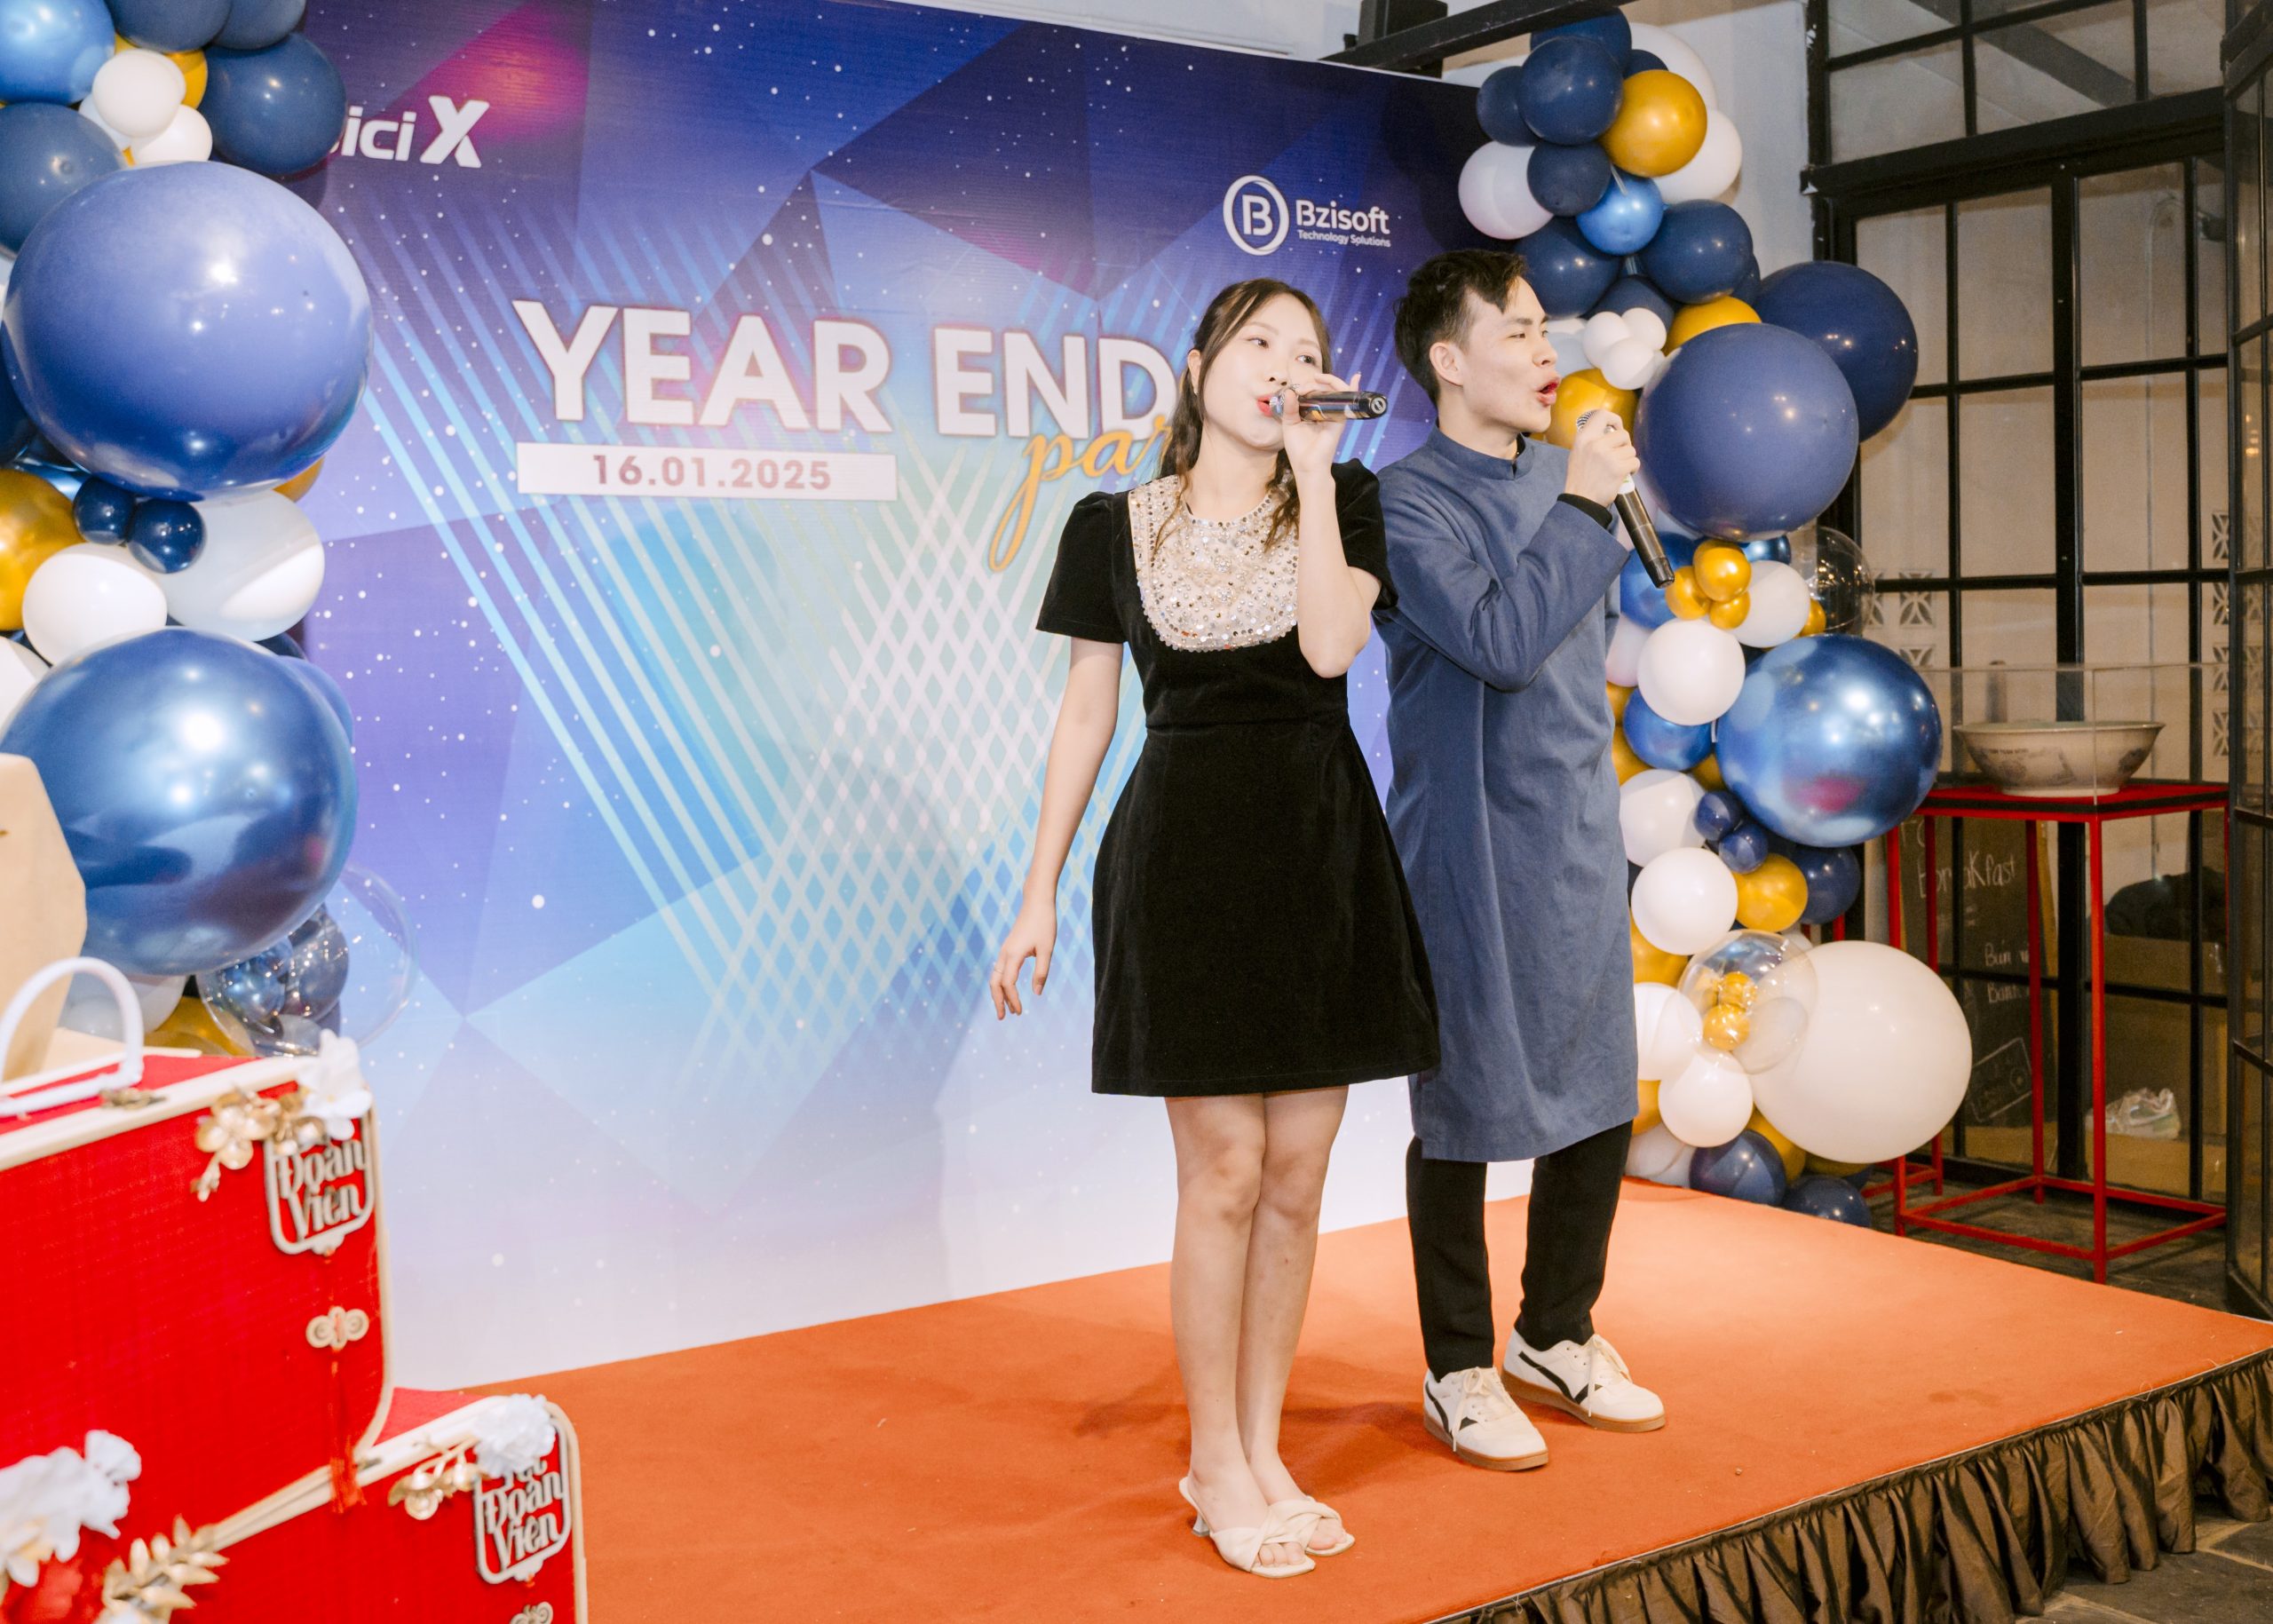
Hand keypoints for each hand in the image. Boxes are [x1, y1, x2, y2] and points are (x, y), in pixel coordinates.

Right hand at [989, 898, 1057, 1017]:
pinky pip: (1000, 969)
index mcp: (1013, 955)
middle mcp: (1005, 953)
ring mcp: (1005, 950)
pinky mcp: (1008, 947)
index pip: (1008, 984)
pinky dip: (1002, 983)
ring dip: (999, 993)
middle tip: (1003, 1017)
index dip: (1012, 999)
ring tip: (1007, 1008)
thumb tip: (1036, 993)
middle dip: (998, 1001)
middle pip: (995, 983)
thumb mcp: (1047, 949)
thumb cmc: (1044, 923)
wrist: (1037, 901)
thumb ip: (1042, 972)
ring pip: (995, 976)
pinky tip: (1010, 990)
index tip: (1020, 1012)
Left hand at [1279, 370, 1358, 482]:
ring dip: (1327, 381)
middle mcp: (1324, 412)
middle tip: (1303, 388)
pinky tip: (1355, 378)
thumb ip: (1290, 407)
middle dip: (1314, 383)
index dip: (1307, 386)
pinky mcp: (1340, 419)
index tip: (1296, 390)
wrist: (1307, 466)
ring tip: (1316, 379)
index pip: (1314, 393)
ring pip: (1337, 391)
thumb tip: (1291, 391)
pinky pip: (1346, 401)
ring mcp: (1334, 414)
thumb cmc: (1298, 449)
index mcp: (1312, 412)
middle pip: (1325, 389)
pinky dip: (1350, 388)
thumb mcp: (1289, 424)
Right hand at [1565, 408, 1638, 508]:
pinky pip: (1635, 462)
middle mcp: (1595, 444)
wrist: (1580, 501)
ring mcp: (1608, 456)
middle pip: (1623, 434)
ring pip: (1631, 450)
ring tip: (1619, 467)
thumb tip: (1611, 431)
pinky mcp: (1618, 469)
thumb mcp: (1577, 452)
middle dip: (1625, 445)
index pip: (1602, 414)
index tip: (1616, 429)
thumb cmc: (1580, 478)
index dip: (1614, 420)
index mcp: (1584, 438)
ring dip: (1628, 459)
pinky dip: (1633, 469)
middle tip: (1619, 455)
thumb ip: (1592, 439)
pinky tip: (1624, 474)